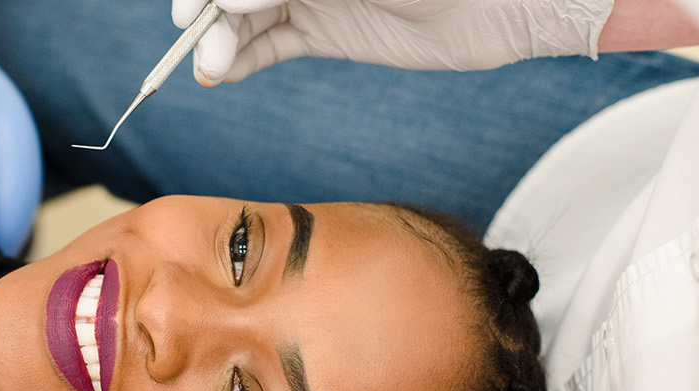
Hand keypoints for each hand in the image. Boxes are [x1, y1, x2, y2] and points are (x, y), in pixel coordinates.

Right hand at [170, 0, 611, 84]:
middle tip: (206, 48)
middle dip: (210, 16)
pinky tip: (222, 74)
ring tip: (214, 69)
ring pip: (243, 19)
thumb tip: (232, 0)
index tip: (192, 11)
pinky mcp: (324, 31)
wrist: (507, 1)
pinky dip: (241, 61)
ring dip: (220, 43)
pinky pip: (268, 46)